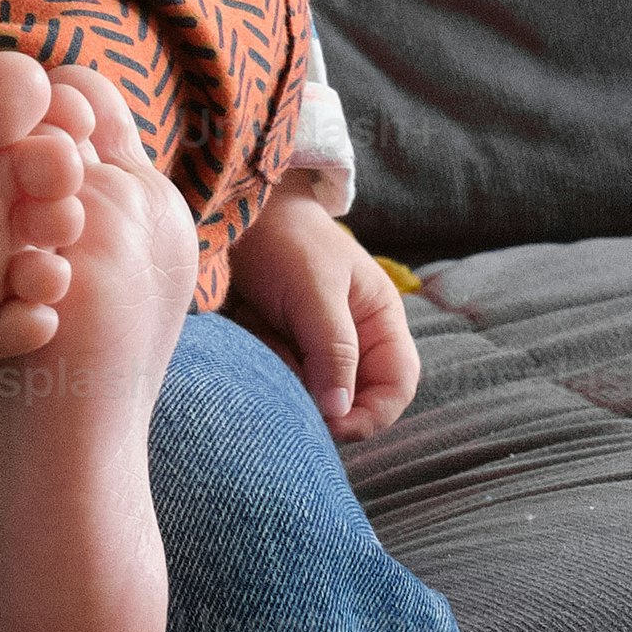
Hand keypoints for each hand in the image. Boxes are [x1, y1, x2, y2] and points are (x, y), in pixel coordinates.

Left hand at [224, 188, 418, 442]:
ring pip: (308, 392)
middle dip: (316, 395)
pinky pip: (274, 375)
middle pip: (349, 398)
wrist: (234, 206)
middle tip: (282, 371)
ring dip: (282, 373)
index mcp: (379, 320)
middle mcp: (353, 338)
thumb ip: (332, 348)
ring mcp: (314, 343)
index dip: (372, 414)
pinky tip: (248, 324)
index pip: (397, 385)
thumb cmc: (285, 238)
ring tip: (261, 327)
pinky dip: (259, 361)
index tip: (330, 424)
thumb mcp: (313, 290)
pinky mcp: (279, 345)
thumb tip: (340, 411)